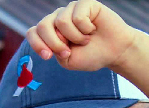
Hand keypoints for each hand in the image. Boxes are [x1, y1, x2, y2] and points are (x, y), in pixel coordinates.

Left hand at [25, 0, 144, 72]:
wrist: (115, 51)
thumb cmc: (92, 55)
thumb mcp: (69, 60)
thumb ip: (55, 51)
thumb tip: (53, 37)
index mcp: (51, 32)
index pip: (33, 32)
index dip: (37, 44)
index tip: (48, 56)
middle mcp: (58, 18)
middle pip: (43, 25)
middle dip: (55, 42)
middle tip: (68, 51)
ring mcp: (70, 9)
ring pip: (61, 21)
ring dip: (75, 37)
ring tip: (86, 39)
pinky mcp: (84, 4)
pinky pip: (78, 17)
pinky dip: (86, 29)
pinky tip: (93, 29)